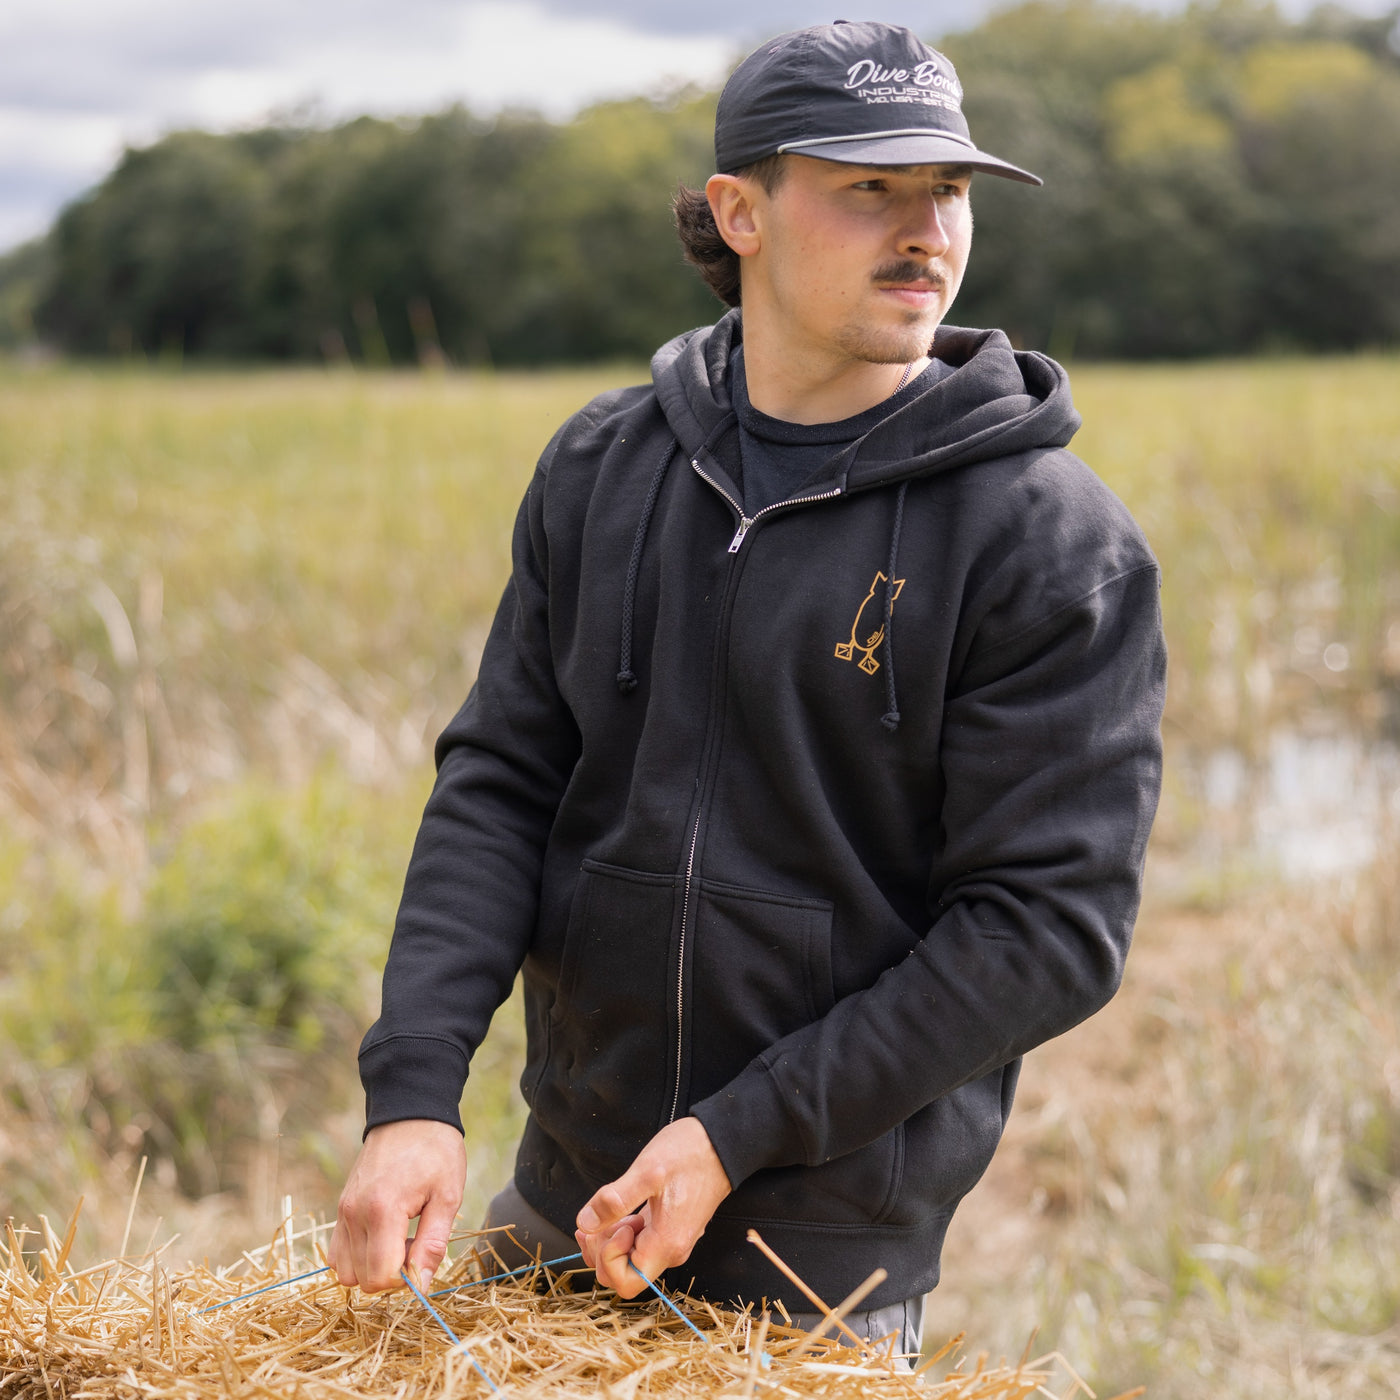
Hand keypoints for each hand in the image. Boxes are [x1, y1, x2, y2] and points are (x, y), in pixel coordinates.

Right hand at [329, 1118, 464, 1292]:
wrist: (411, 1113)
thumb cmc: (436, 1151)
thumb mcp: (447, 1196)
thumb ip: (432, 1244)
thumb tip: (421, 1287)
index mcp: (382, 1211)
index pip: (381, 1277)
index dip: (406, 1279)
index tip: (424, 1255)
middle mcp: (354, 1214)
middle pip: (362, 1280)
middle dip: (392, 1274)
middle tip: (415, 1241)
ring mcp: (343, 1211)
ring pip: (345, 1270)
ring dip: (373, 1266)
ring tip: (400, 1237)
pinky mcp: (340, 1207)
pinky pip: (337, 1252)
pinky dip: (358, 1256)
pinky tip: (384, 1235)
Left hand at [574, 1116, 730, 1298]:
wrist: (720, 1143)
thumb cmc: (690, 1154)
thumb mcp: (647, 1171)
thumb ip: (615, 1200)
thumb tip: (586, 1223)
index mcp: (667, 1244)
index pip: (626, 1282)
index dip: (608, 1258)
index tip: (614, 1224)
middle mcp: (671, 1250)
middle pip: (624, 1276)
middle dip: (603, 1253)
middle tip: (598, 1220)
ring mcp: (671, 1240)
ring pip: (630, 1262)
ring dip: (610, 1243)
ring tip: (608, 1212)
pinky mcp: (669, 1229)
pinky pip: (638, 1246)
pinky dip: (621, 1235)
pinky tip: (616, 1214)